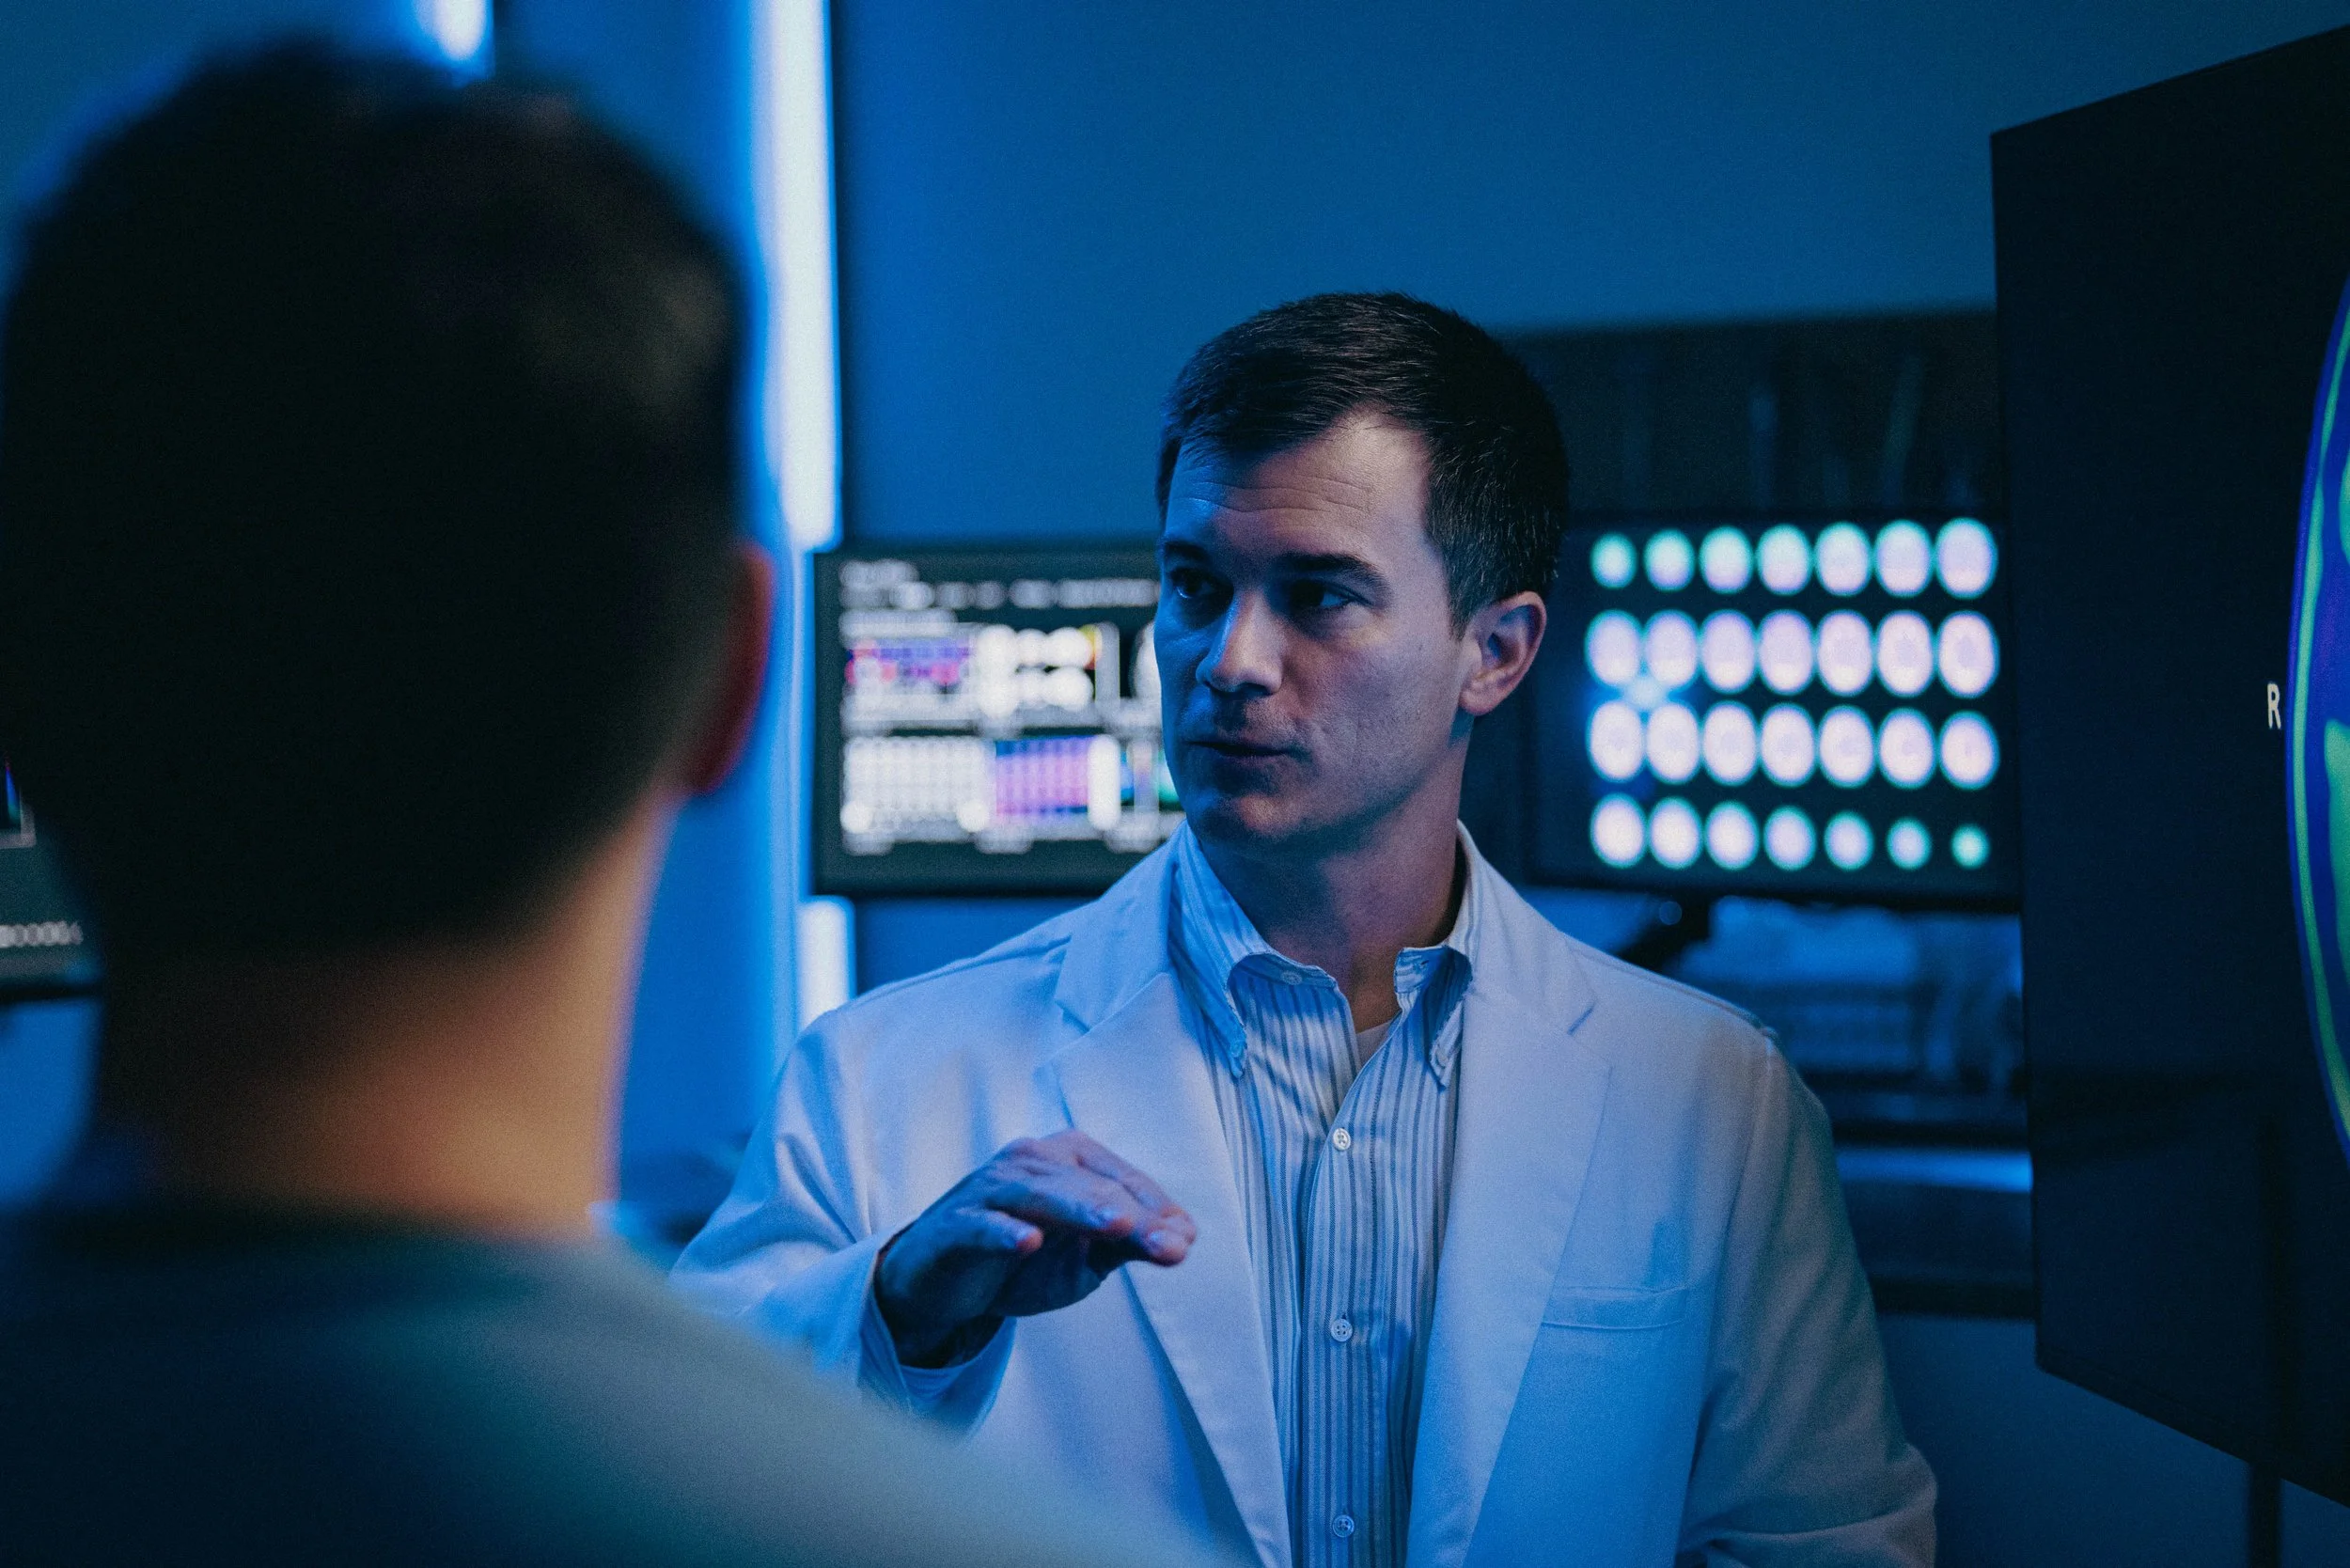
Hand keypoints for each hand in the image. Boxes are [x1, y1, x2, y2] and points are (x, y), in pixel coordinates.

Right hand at [874, 1130, 1193, 1367]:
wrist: (942, 1281)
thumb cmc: (1023, 1258)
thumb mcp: (1084, 1256)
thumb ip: (1129, 1243)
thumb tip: (1184, 1239)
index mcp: (1068, 1158)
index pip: (1123, 1181)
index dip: (1157, 1212)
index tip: (1185, 1243)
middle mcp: (1031, 1161)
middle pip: (1091, 1187)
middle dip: (1134, 1217)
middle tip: (1172, 1246)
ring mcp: (991, 1188)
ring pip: (1043, 1195)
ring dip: (1081, 1211)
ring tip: (1118, 1228)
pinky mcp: (957, 1223)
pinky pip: (983, 1224)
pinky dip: (1004, 1232)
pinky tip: (1028, 1241)